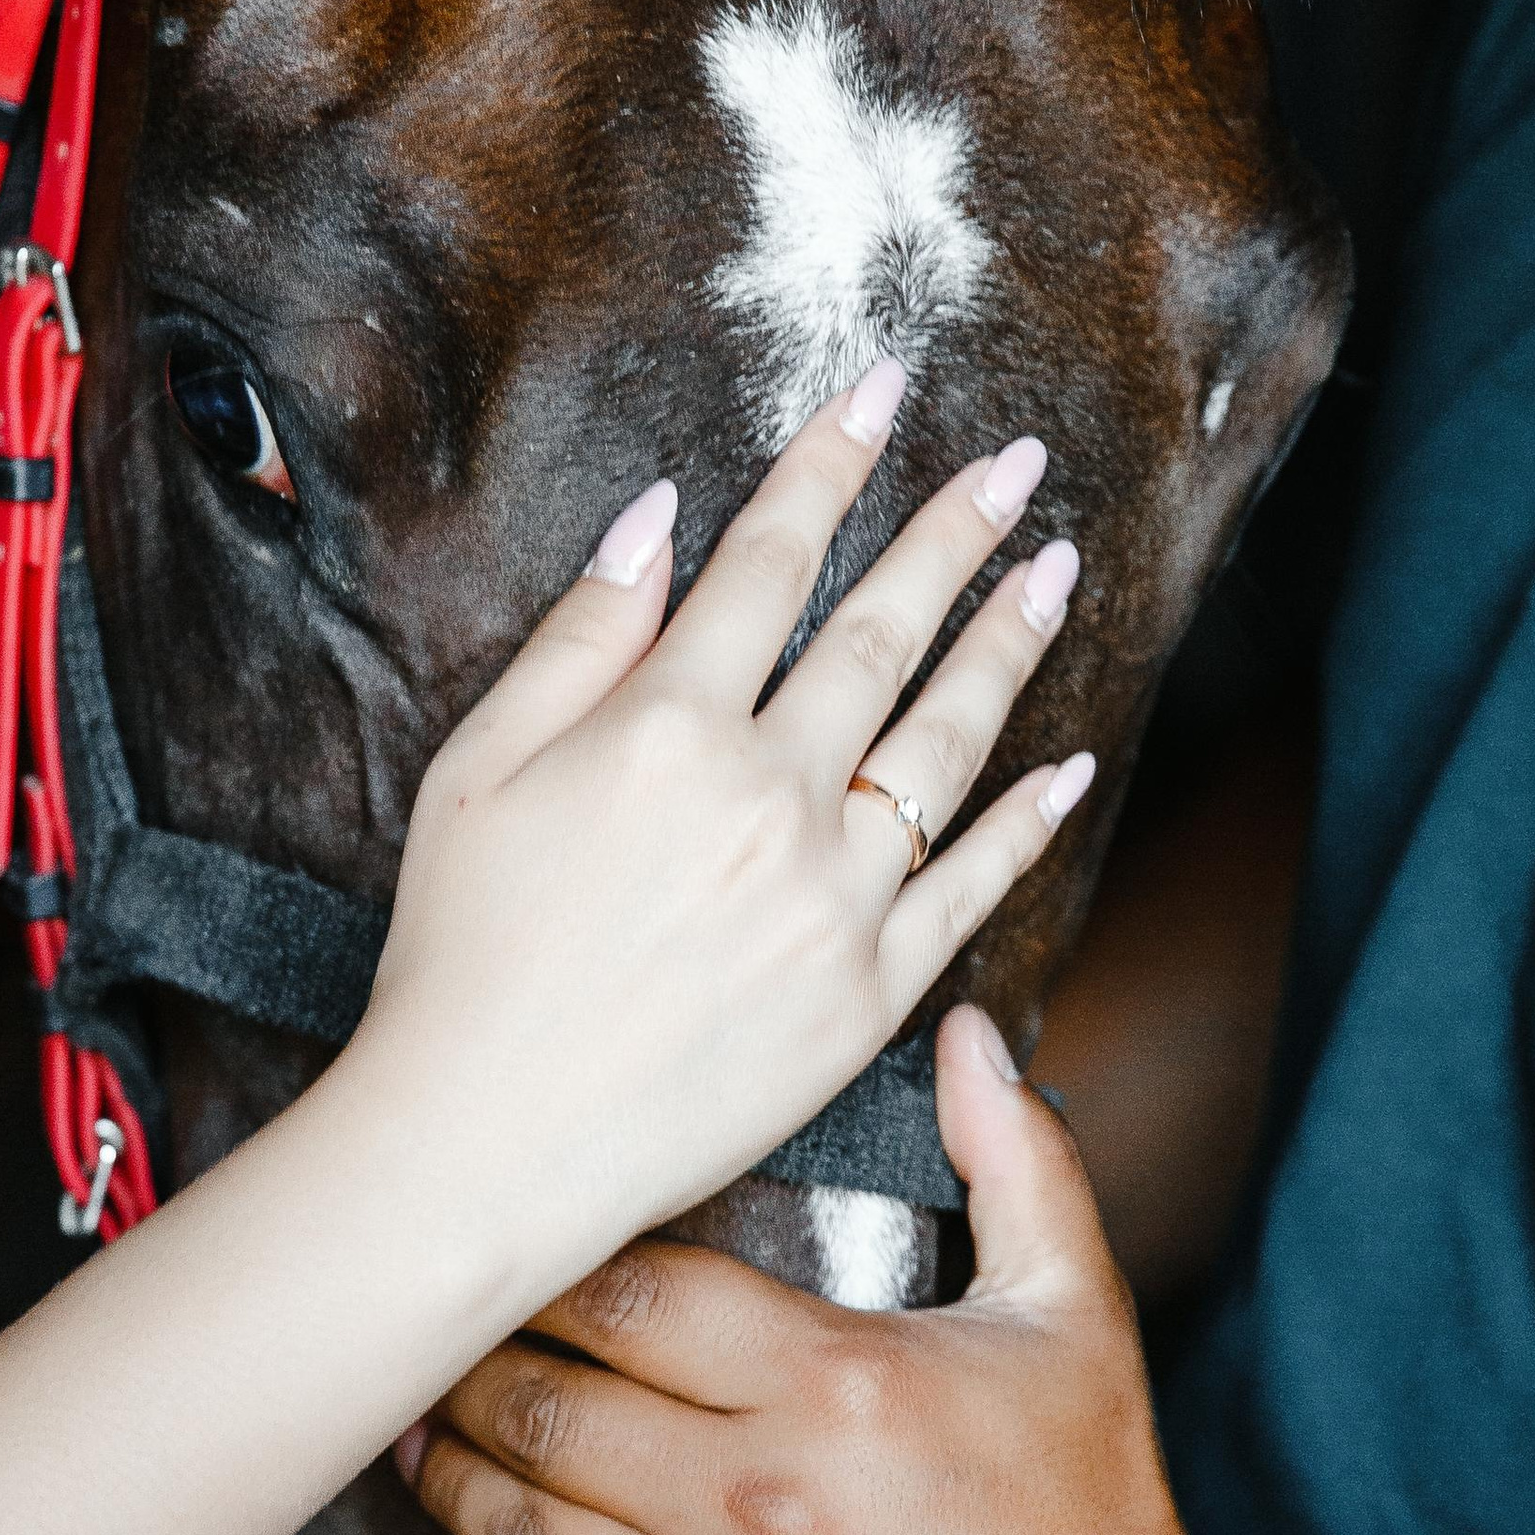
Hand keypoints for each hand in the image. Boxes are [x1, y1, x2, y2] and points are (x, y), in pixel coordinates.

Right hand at [356, 358, 1096, 1271]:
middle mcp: (768, 797)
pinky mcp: (867, 992)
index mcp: (668, 728)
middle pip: (883, 634)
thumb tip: (661, 519)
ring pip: (947, 743)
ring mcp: (832, 897)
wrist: (488, 1143)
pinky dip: (1028, 820)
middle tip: (1015, 465)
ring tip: (1054, 571)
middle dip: (954, 533)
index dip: (831, 465)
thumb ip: (581, 639)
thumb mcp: (477, 769)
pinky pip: (972, 887)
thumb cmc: (463, 957)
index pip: (770, 561)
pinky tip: (1071, 764)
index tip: (882, 391)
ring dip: (1008, 644)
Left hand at [404, 1004, 1213, 1534]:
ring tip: (418, 1441)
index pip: (623, 1296)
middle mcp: (762, 1507)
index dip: (542, 1270)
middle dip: (462, 1373)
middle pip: (545, 1411)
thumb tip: (966, 1031)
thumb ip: (1014, 1160)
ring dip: (453, 1483)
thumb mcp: (1075, 1313)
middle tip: (419, 1346)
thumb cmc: (1095, 1508)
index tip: (503, 1253)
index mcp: (833, 1385)